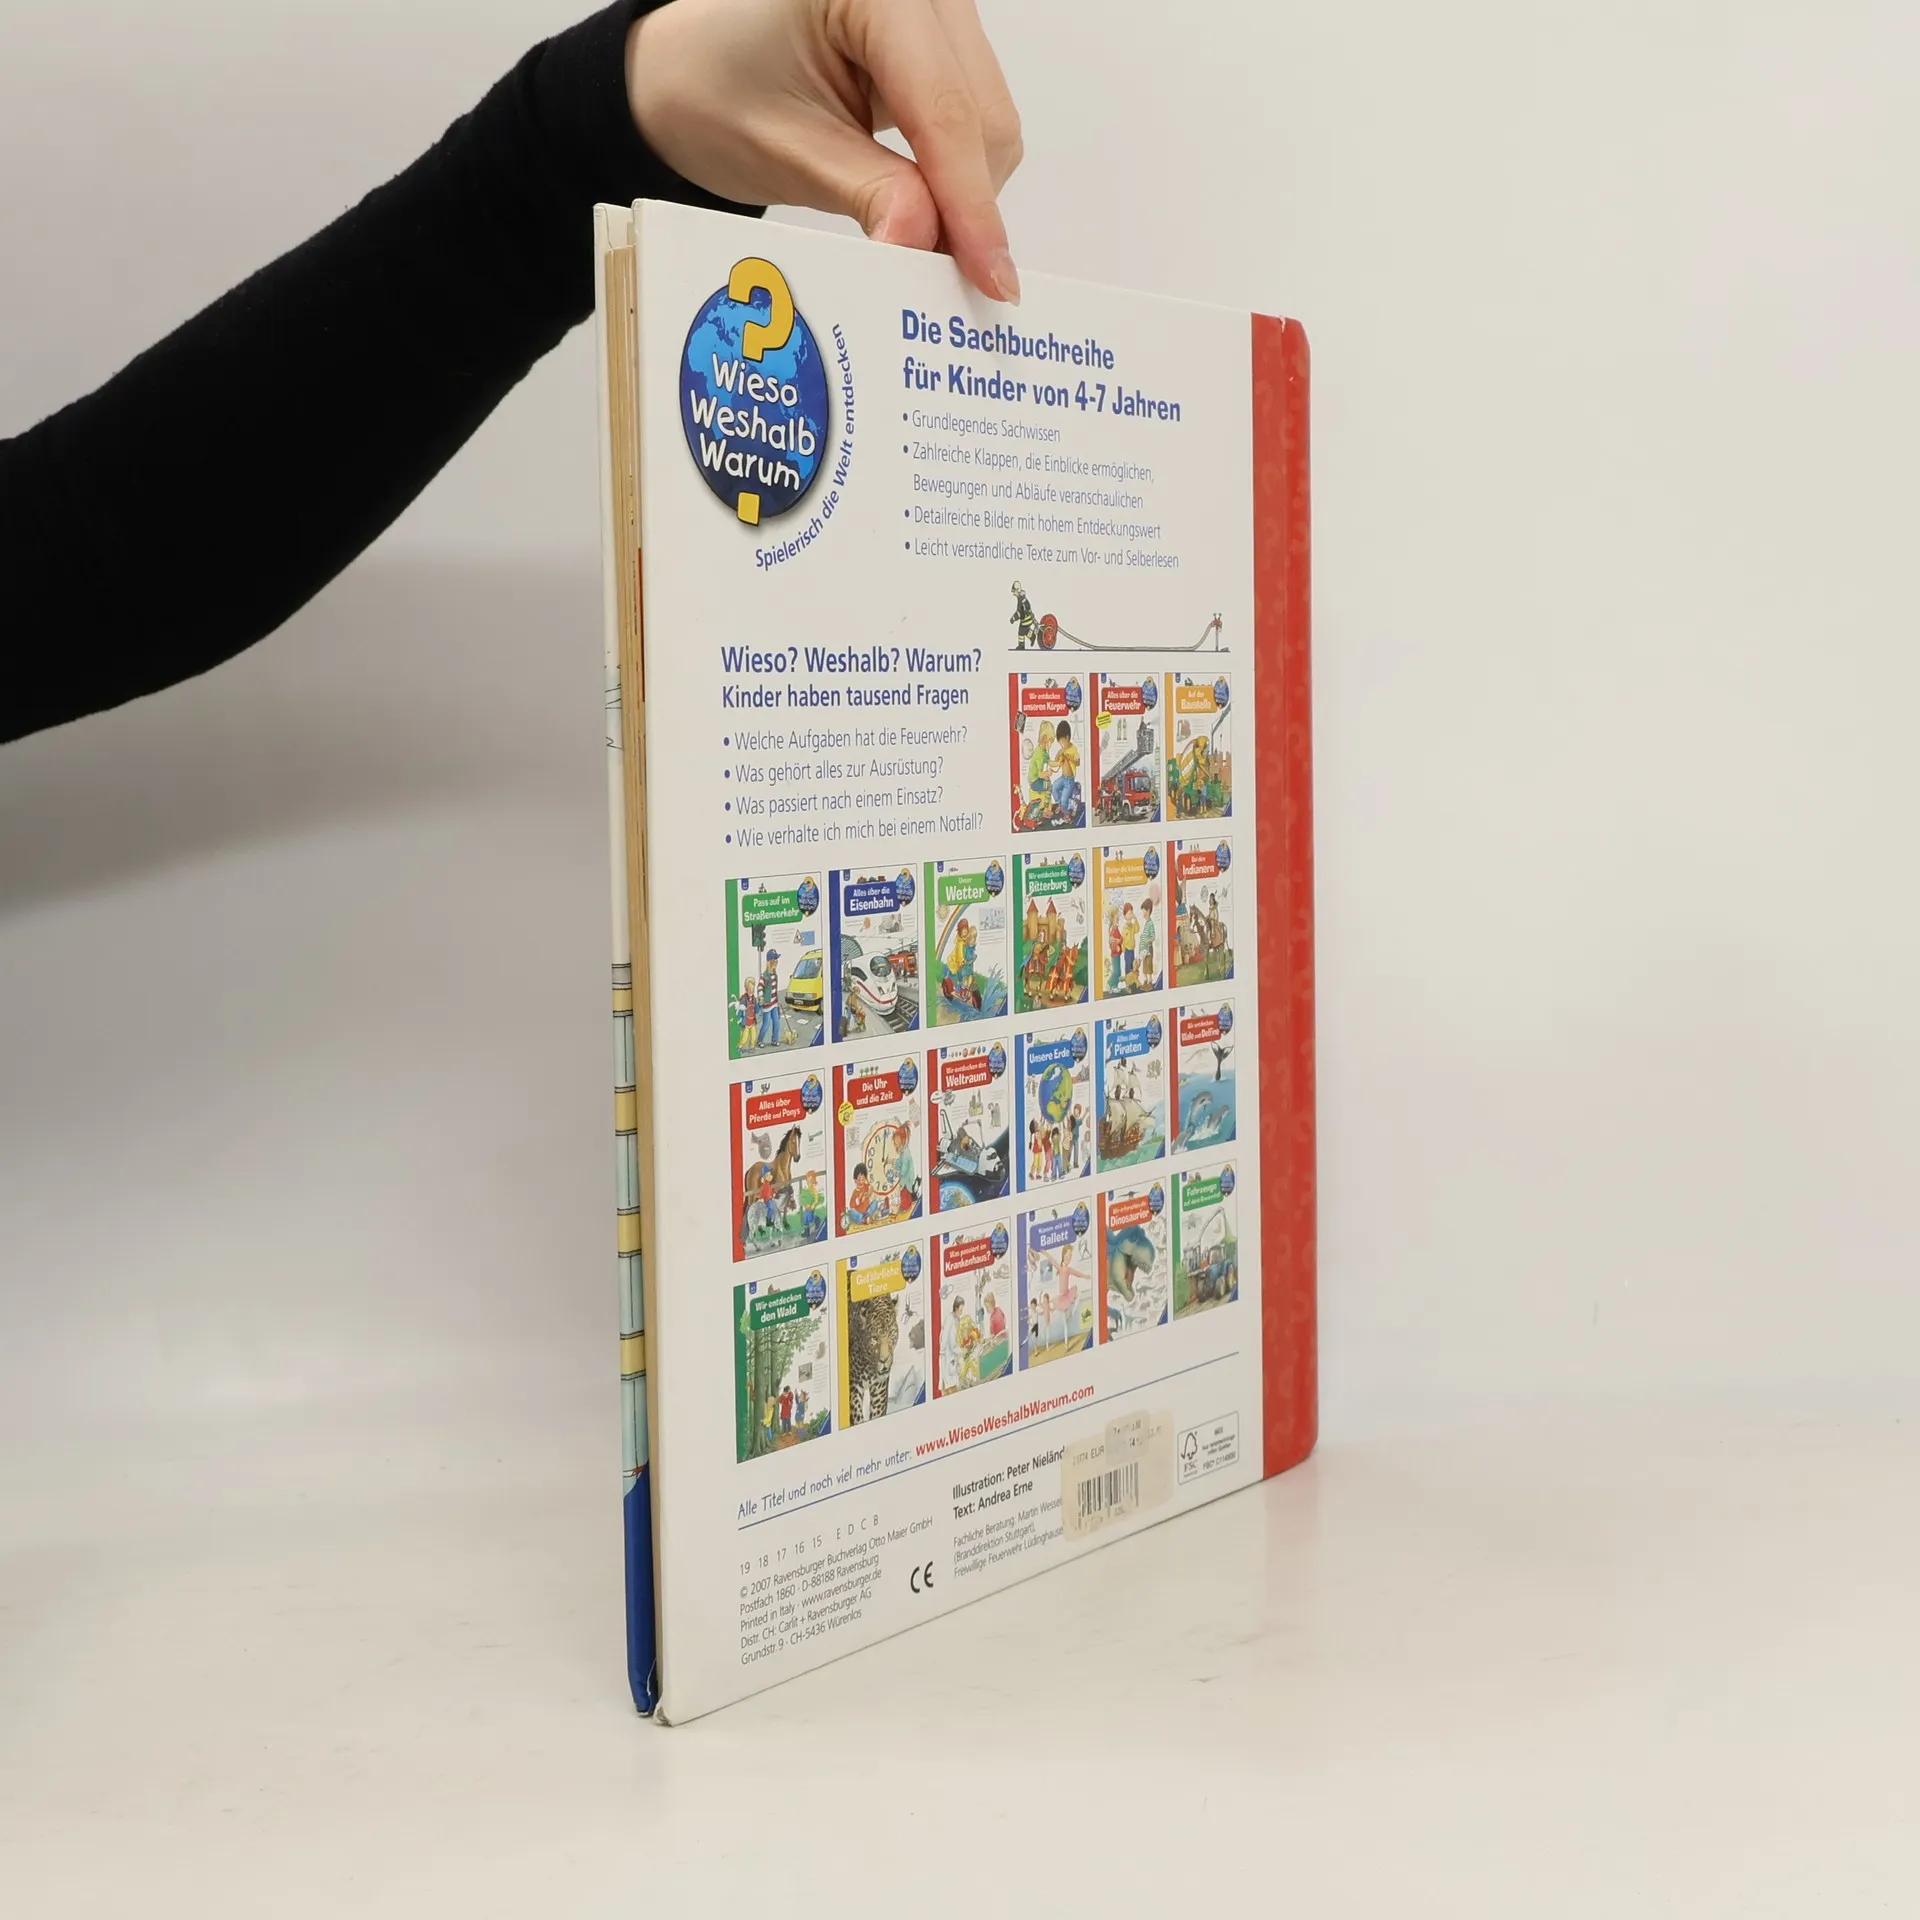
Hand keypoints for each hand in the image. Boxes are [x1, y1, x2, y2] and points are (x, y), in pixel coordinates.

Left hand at [626, 0, 1022, 302]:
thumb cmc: (715, 89)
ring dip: (968, 196)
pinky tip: (927, 212)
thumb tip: (928, 244)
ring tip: (920, 243)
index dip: (971, 205)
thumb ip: (869, 195)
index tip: (989, 280)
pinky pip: (976, 122)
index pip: (945, 110)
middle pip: (985, 117)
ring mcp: (936, 16)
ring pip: (991, 124)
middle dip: (971, 206)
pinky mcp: (942, 47)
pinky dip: (959, 178)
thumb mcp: (788, 150)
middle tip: (945, 282)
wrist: (691, 70)